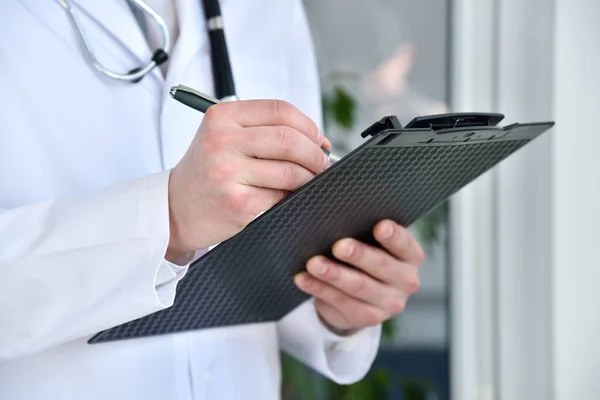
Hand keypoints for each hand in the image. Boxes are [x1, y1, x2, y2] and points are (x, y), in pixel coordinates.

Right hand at [167, 100, 331, 260]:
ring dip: (309, 178)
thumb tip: (316, 140)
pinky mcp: (237, 203)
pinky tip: (288, 197)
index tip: (318, 140)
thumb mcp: (221, 137)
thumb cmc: (206, 171)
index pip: (280, 110)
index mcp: (221, 117)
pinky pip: (281, 197)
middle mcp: (222, 141)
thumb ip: (261, 129)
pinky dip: (292, 197)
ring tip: (309, 181)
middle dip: (315, 154)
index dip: (309, 125)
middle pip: (289, 140)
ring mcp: (228, 173)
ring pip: (290, 171)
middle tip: (322, 164)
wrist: (174, 208)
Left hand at [294, 219, 423, 333]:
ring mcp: (389, 303)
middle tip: (339, 246)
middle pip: (381, 266)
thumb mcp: (371, 244)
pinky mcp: (369, 317)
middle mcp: (406, 281)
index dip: (393, 236)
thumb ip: (364, 231)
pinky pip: (341, 302)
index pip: (404, 244)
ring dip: (334, 274)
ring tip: (314, 263)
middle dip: (359, 255)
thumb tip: (336, 215)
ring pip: (359, 286)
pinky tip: (304, 279)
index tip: (380, 226)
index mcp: (410, 256)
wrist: (361, 296)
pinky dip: (320, 289)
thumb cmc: (365, 257)